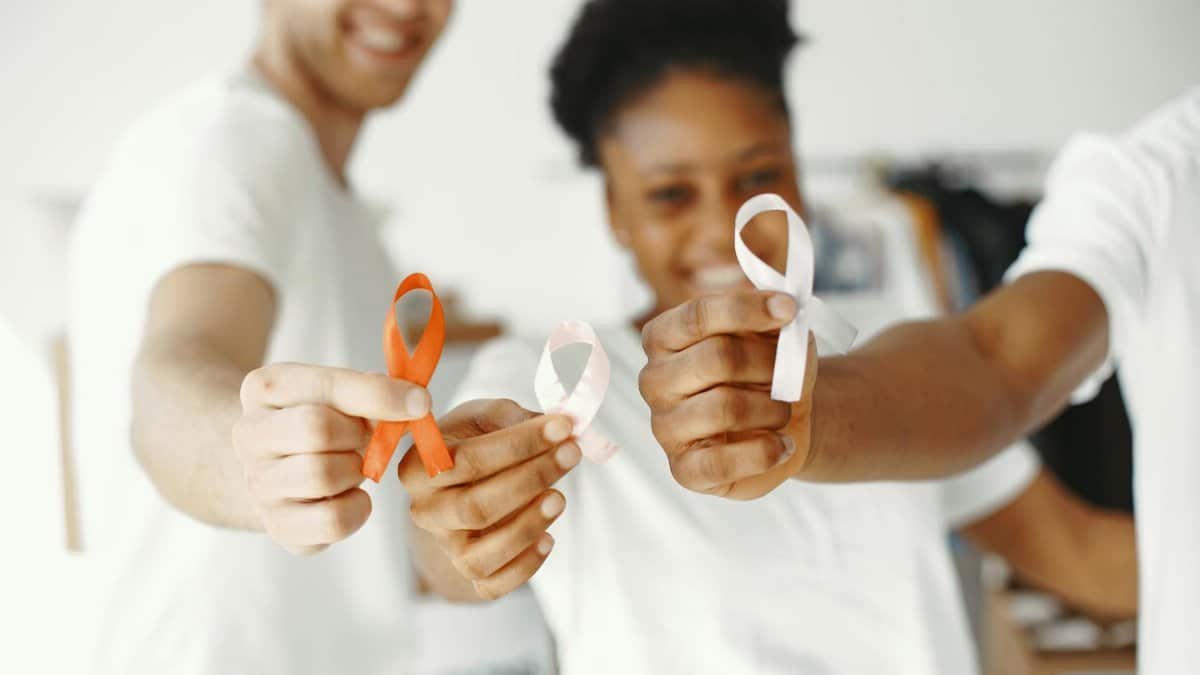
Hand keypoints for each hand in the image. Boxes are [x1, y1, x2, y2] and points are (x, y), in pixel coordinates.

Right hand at [232, 362, 430, 554]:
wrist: (277, 464)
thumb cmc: (318, 418)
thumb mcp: (336, 390)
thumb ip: (371, 389)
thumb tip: (413, 401)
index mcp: (264, 388)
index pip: (324, 385)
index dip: (379, 394)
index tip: (420, 402)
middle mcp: (249, 435)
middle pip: (317, 430)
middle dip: (357, 434)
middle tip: (365, 438)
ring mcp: (258, 485)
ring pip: (322, 476)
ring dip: (355, 470)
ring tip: (352, 464)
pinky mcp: (278, 526)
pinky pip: (332, 521)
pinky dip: (357, 508)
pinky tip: (350, 494)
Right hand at [400, 399, 580, 599]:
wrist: (464, 479)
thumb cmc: (474, 440)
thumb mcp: (485, 416)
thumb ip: (514, 418)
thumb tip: (559, 425)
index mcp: (418, 467)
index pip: (466, 460)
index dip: (519, 443)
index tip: (563, 427)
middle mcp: (425, 511)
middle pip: (474, 508)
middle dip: (530, 480)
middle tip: (571, 454)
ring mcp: (445, 546)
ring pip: (479, 556)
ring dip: (527, 526)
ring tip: (560, 497)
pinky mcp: (468, 571)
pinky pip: (491, 586)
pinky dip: (523, 568)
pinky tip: (549, 539)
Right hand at [639, 289, 816, 499]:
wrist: (781, 421)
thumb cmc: (768, 369)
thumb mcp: (777, 335)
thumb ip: (775, 320)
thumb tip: (783, 309)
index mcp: (663, 337)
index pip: (698, 315)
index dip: (746, 309)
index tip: (789, 308)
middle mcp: (654, 380)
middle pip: (716, 358)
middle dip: (768, 364)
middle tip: (790, 374)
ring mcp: (664, 427)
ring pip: (725, 408)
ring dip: (772, 408)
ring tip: (782, 411)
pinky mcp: (684, 469)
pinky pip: (722, 463)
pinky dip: (765, 452)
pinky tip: (782, 444)